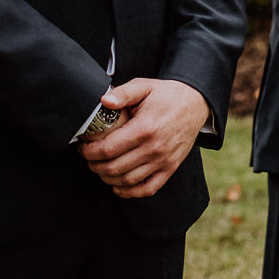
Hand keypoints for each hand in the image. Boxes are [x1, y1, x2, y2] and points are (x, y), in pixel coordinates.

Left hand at [76, 78, 208, 198]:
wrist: (196, 103)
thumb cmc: (167, 95)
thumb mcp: (144, 86)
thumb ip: (123, 93)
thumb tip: (104, 101)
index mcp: (145, 128)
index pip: (108, 148)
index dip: (89, 152)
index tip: (83, 147)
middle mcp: (154, 148)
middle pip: (114, 168)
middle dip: (94, 165)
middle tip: (88, 158)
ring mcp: (163, 161)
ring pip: (127, 180)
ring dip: (107, 178)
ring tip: (100, 168)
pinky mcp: (170, 168)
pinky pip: (148, 189)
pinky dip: (130, 192)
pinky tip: (118, 185)